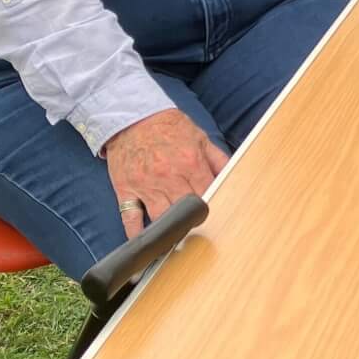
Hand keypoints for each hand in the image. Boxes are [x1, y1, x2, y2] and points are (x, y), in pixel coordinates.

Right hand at [105, 108, 227, 238]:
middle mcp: (167, 176)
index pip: (207, 195)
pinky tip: (146, 242)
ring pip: (160, 218)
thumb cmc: (167, 127)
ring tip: (176, 236)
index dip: (211, 205)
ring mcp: (145, 185)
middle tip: (194, 225)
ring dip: (169, 230)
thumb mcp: (200, 137)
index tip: (212, 212)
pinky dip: (137, 233)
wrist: (131, 116)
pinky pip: (130, 218)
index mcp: (190, 163)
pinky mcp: (125, 189)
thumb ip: (218, 159)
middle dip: (192, 220)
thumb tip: (233, 177)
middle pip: (185, 210)